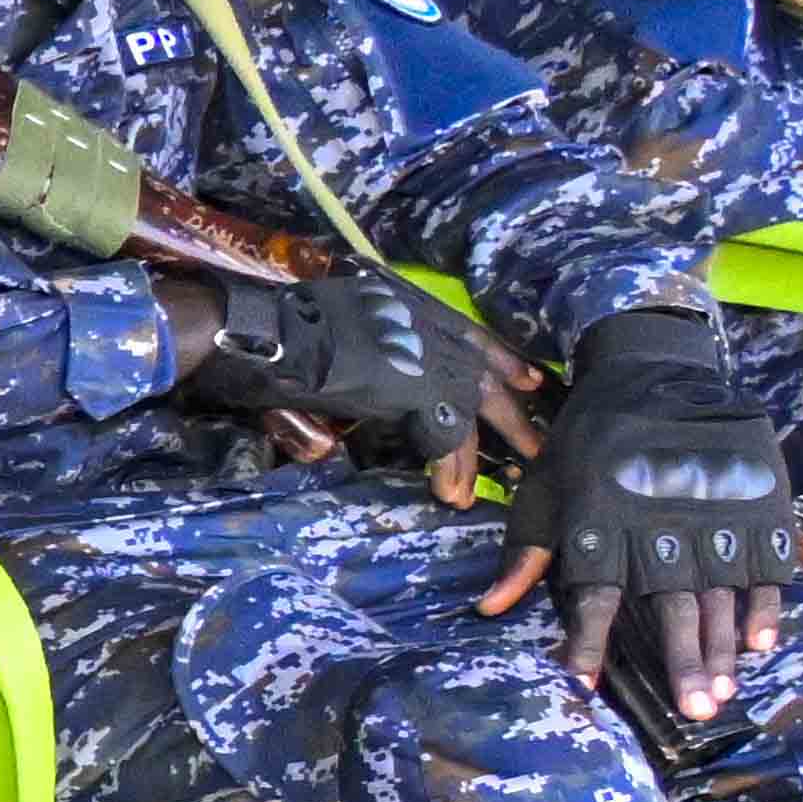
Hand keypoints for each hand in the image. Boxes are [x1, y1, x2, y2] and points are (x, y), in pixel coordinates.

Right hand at [167, 260, 498, 469]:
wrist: (264, 332)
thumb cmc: (275, 334)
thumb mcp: (328, 340)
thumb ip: (350, 374)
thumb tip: (329, 435)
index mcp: (407, 308)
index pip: (470, 333)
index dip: (501, 358)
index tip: (528, 378)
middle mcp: (425, 328)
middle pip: (485, 373)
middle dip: (514, 412)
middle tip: (538, 444)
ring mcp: (425, 357)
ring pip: (475, 408)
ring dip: (492, 448)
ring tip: (511, 479)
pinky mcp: (417, 391)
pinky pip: (449, 437)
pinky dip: (453, 467)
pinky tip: (452, 493)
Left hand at [480, 298, 802, 697]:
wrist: (656, 370)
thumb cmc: (590, 440)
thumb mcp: (547, 487)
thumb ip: (527, 551)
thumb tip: (489, 607)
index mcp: (604, 524)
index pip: (594, 595)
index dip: (586, 641)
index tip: (581, 684)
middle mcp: (660, 525)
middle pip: (672, 605)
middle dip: (683, 662)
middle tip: (694, 712)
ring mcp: (712, 512)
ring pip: (721, 593)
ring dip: (724, 646)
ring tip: (723, 692)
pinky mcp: (754, 500)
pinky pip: (766, 561)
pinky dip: (766, 603)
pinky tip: (762, 644)